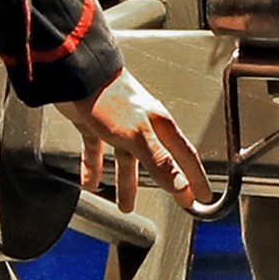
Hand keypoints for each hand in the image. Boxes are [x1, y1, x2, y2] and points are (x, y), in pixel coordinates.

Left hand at [59, 75, 213, 213]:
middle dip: (166, 184)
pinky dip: (95, 168)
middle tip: (175, 200)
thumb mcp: (138, 135)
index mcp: (159, 126)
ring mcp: (118, 125)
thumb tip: (181, 186)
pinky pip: (97, 152)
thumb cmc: (110, 97)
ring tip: (125, 204)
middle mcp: (142, 126)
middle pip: (158, 161)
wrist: (77, 74)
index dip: (195, 178)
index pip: (184, 157)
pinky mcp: (95, 124)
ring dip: (126, 183)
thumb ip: (160, 161)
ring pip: (127, 161)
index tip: (202, 196)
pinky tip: (90, 181)